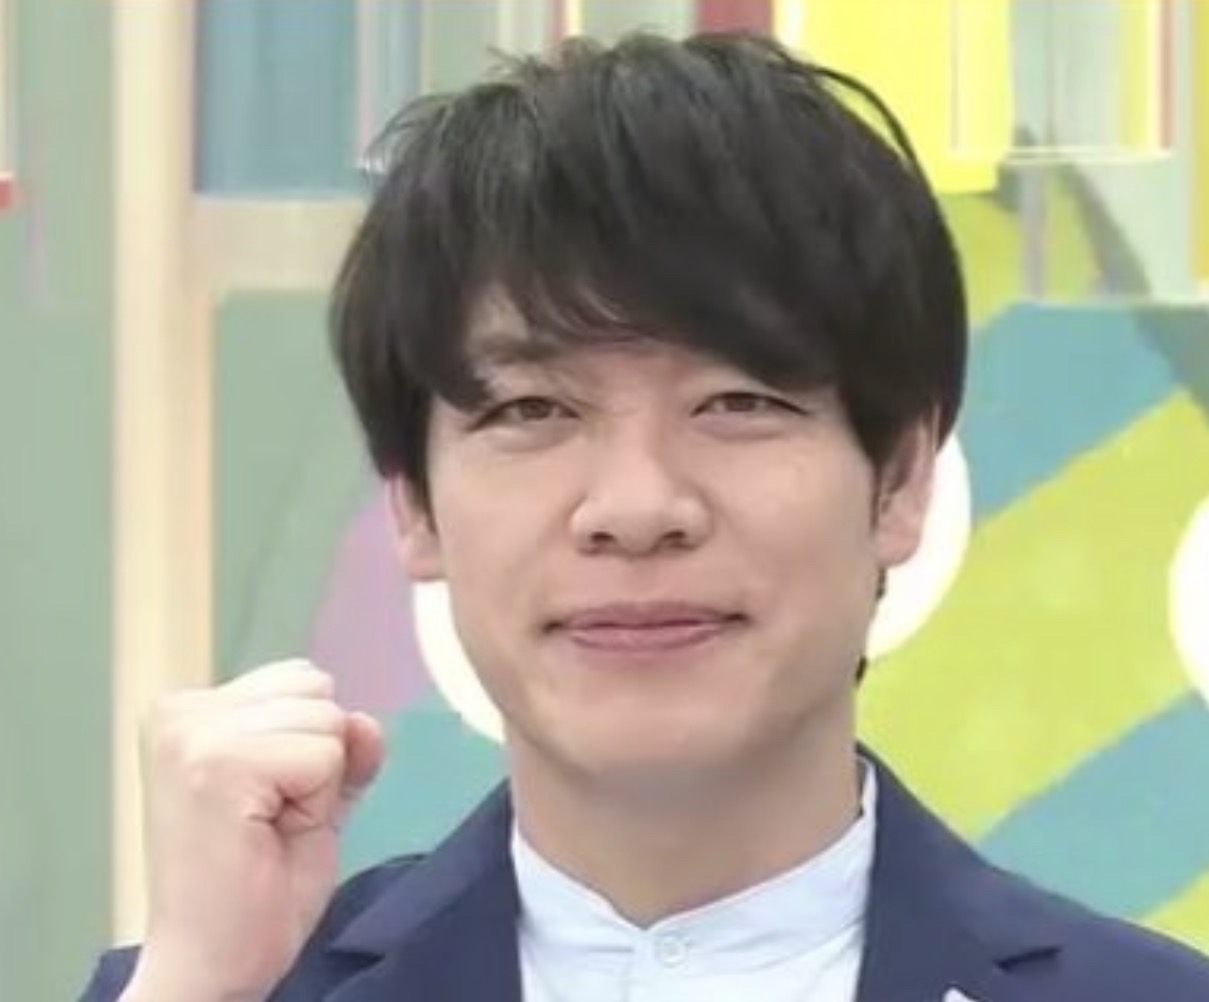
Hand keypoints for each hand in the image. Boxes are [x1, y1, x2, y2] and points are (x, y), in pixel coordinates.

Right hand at [121, 659, 384, 1001]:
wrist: (211, 966)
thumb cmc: (255, 890)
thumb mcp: (312, 799)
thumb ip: (342, 749)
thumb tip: (364, 720)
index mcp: (192, 709)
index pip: (301, 679)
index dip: (310, 746)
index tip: (266, 803)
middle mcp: (182, 709)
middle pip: (317, 689)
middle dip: (316, 757)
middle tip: (269, 821)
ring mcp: (194, 734)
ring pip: (326, 718)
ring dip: (316, 781)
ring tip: (266, 827)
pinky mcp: (217, 763)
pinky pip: (324, 754)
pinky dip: (317, 800)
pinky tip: (267, 835)